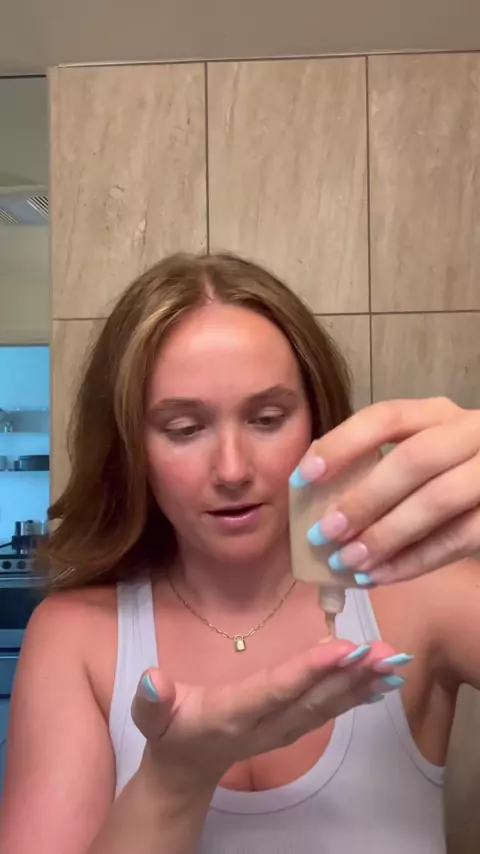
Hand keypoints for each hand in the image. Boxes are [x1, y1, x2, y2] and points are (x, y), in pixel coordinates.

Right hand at [132, 640, 405, 794]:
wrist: (186, 768)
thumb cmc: (168, 731)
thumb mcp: (151, 717)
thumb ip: (152, 700)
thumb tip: (152, 679)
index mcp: (233, 715)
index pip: (276, 690)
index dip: (309, 671)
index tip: (343, 649)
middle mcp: (266, 725)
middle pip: (313, 699)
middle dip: (351, 675)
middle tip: (386, 652)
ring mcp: (283, 730)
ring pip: (327, 705)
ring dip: (362, 683)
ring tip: (394, 662)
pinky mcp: (292, 728)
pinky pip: (329, 710)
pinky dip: (358, 695)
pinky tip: (382, 681)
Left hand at [292, 397, 479, 584]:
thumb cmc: (446, 476)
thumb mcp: (418, 454)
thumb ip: (377, 463)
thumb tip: (310, 494)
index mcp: (436, 414)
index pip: (386, 416)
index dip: (342, 445)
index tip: (303, 478)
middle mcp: (469, 433)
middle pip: (414, 460)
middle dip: (363, 499)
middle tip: (323, 533)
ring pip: (438, 501)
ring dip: (386, 535)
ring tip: (347, 561)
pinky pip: (459, 539)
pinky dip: (415, 561)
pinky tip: (379, 576)